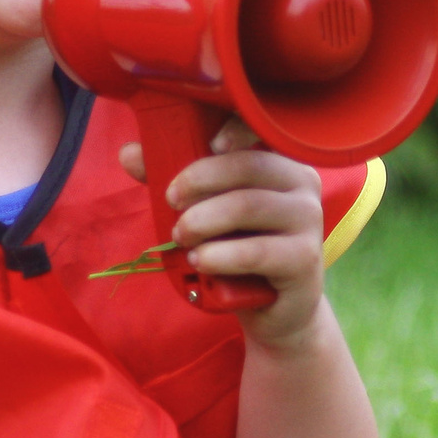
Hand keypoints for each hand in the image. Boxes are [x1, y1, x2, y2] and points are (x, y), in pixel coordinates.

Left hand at [120, 119, 328, 347]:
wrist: (275, 309)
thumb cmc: (240, 248)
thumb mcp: (207, 211)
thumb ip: (175, 180)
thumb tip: (128, 153)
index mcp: (281, 162)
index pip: (263, 130)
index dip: (234, 129)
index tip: (207, 144)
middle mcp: (303, 184)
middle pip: (248, 166)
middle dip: (199, 179)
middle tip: (170, 201)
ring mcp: (309, 221)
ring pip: (248, 206)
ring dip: (203, 220)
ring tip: (181, 236)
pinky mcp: (305, 259)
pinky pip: (257, 251)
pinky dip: (220, 255)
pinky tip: (200, 261)